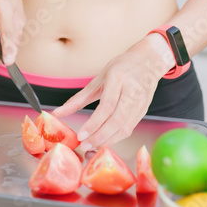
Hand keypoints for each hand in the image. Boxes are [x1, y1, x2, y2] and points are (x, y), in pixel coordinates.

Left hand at [52, 34, 173, 147]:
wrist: (149, 61)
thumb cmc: (122, 67)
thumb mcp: (98, 78)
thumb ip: (79, 98)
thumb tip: (58, 113)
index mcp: (118, 78)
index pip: (106, 106)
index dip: (94, 123)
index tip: (81, 135)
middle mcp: (132, 91)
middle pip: (116, 120)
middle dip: (100, 136)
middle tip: (85, 145)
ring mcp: (141, 101)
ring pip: (125, 127)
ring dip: (108, 139)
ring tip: (93, 145)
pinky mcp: (145, 110)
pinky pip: (130, 127)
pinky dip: (117, 136)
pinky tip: (105, 139)